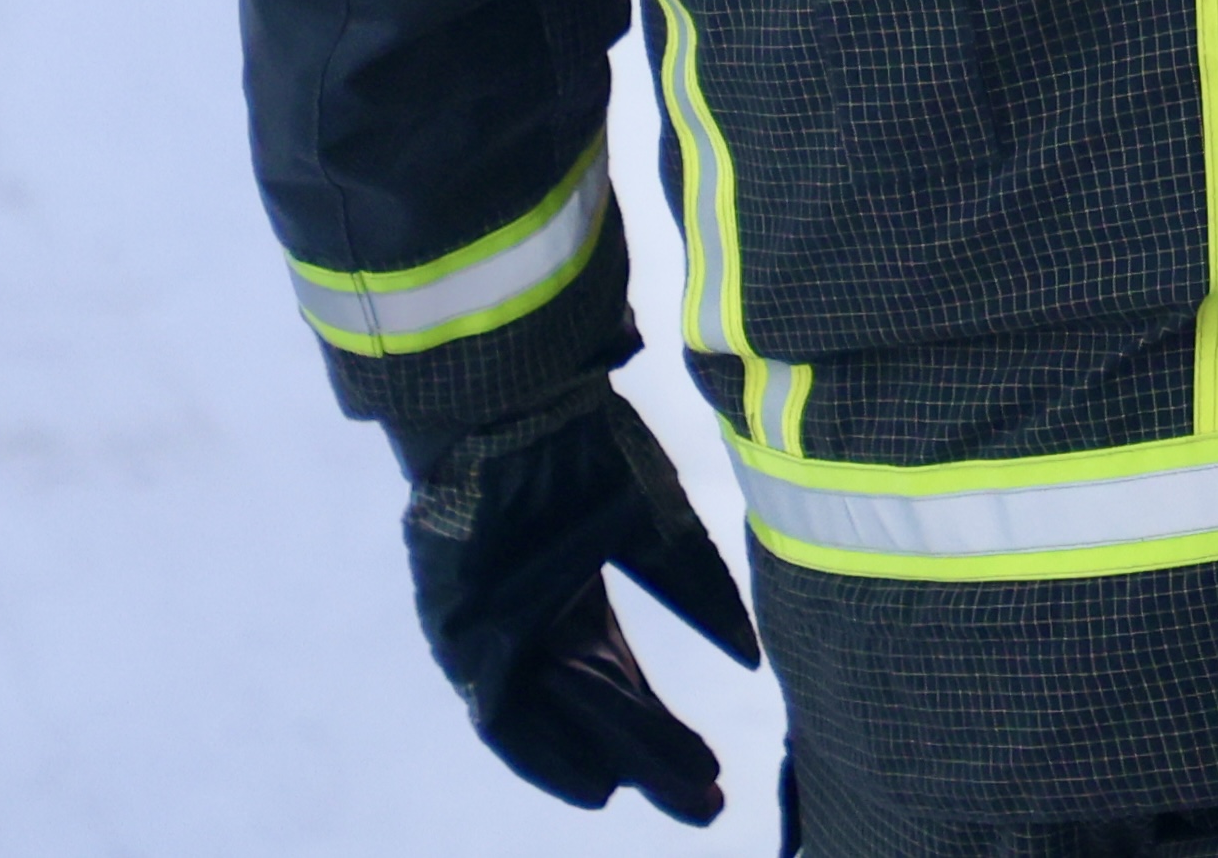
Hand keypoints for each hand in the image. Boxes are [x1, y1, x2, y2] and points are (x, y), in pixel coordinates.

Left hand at [398, 385, 762, 821]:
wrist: (506, 412)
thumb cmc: (576, 449)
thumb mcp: (655, 525)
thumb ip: (698, 590)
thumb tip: (751, 655)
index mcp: (573, 598)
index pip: (621, 686)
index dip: (662, 730)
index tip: (708, 769)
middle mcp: (536, 629)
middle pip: (601, 714)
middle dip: (655, 760)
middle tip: (708, 805)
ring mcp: (500, 637)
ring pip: (563, 722)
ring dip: (616, 761)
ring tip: (671, 794)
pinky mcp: (466, 641)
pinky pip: (503, 721)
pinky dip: (548, 758)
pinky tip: (596, 786)